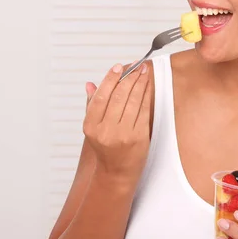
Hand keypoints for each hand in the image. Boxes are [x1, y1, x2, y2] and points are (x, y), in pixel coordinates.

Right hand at [83, 62, 151, 179]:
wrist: (116, 172)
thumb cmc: (105, 148)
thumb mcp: (93, 129)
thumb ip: (91, 106)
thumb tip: (90, 85)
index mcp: (91, 126)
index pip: (101, 96)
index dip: (111, 79)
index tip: (119, 67)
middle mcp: (106, 130)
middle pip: (118, 96)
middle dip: (129, 77)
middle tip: (136, 66)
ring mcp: (123, 134)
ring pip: (133, 101)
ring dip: (140, 83)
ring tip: (143, 71)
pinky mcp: (139, 137)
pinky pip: (143, 111)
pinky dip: (146, 96)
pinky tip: (147, 86)